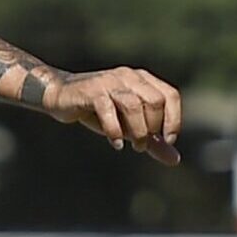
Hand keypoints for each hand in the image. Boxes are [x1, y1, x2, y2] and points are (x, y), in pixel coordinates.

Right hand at [43, 67, 181, 163]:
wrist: (61, 96)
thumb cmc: (99, 111)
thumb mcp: (129, 126)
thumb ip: (152, 140)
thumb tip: (175, 160)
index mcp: (142, 80)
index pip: (170, 95)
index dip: (174, 119)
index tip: (167, 140)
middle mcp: (129, 76)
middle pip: (155, 101)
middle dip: (153, 128)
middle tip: (142, 146)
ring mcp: (110, 82)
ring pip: (134, 105)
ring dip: (138, 131)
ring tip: (134, 146)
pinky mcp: (91, 91)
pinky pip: (108, 110)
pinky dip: (115, 131)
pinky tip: (115, 144)